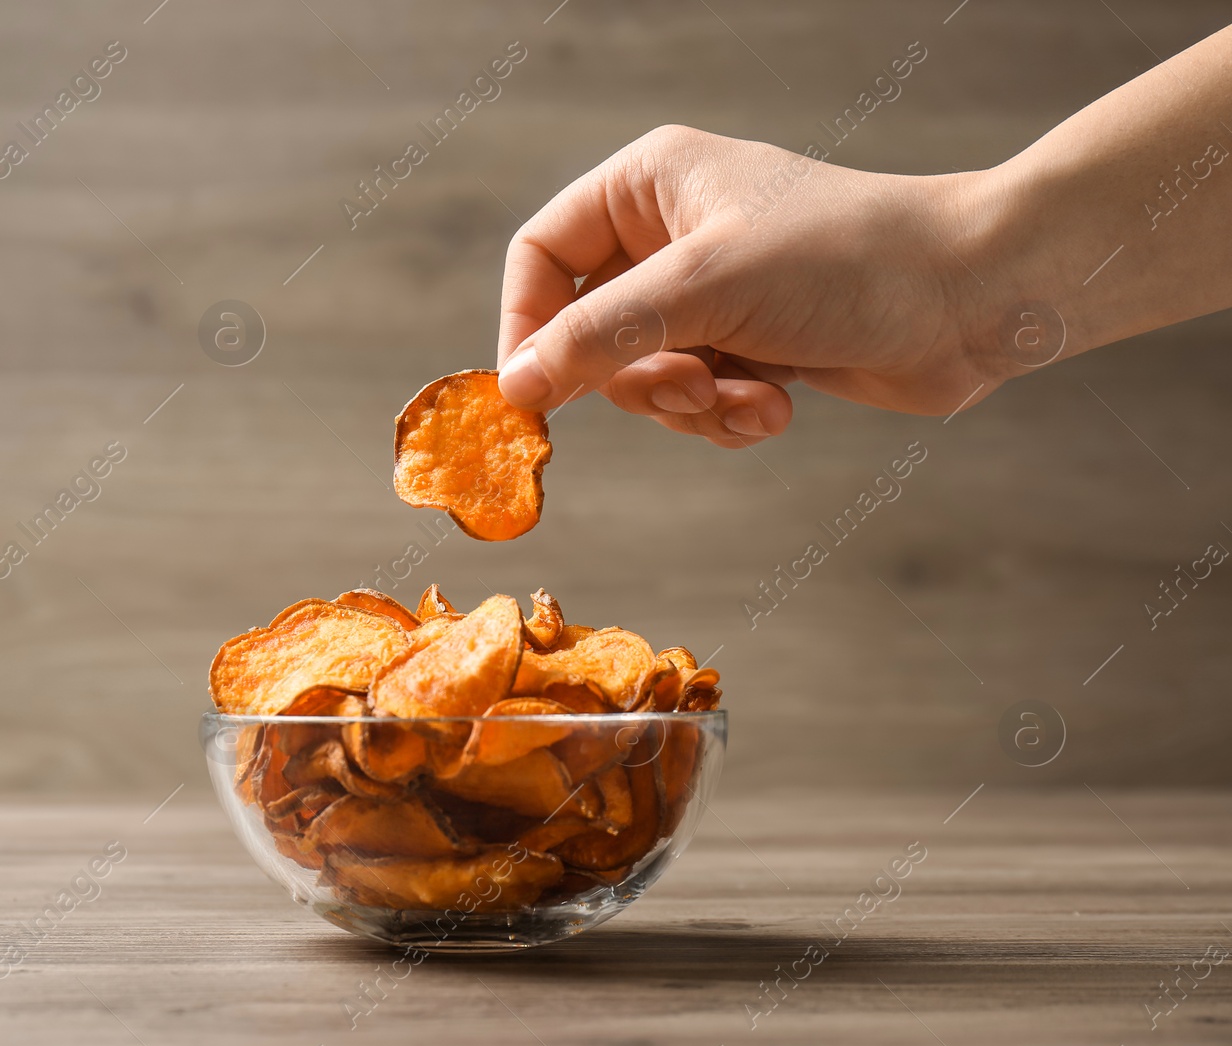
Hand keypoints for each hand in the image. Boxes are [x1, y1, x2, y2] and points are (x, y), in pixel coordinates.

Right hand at [495, 125, 1005, 446]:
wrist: (971, 298)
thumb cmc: (846, 259)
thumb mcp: (705, 289)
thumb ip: (599, 336)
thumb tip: (516, 385)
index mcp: (649, 186)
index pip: (541, 256)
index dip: (528, 325)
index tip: (534, 395)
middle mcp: (672, 237)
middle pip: (589, 333)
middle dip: (640, 378)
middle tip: (688, 386)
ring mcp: (713, 296)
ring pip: (644, 380)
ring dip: (692, 405)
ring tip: (750, 396)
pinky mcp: (750, 347)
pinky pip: (695, 403)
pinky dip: (729, 417)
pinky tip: (778, 405)